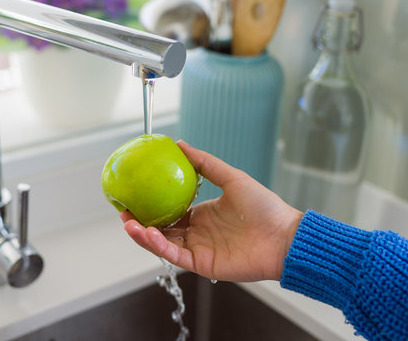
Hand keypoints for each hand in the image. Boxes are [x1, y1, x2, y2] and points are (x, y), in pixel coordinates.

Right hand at [121, 140, 302, 281]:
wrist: (283, 236)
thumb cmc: (263, 207)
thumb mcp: (231, 177)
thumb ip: (205, 163)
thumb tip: (180, 144)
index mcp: (202, 214)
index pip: (169, 211)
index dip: (150, 206)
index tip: (134, 195)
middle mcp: (197, 232)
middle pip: (161, 229)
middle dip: (140, 222)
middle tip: (123, 210)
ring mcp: (199, 249)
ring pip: (163, 244)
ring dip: (144, 235)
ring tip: (129, 222)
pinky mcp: (202, 264)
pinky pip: (175, 255)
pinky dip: (159, 246)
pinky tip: (148, 233)